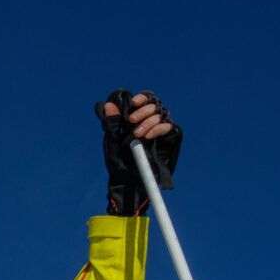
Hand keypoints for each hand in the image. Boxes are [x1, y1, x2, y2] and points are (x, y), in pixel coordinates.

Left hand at [97, 89, 181, 215]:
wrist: (128, 182)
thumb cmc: (118, 163)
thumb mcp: (113, 141)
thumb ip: (112, 123)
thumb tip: (108, 104)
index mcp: (139, 119)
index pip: (146, 100)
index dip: (142, 98)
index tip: (134, 103)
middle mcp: (152, 122)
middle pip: (156, 104)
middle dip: (144, 110)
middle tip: (132, 121)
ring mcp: (162, 131)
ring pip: (163, 114)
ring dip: (150, 120)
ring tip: (138, 134)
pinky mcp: (170, 141)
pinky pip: (171, 127)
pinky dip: (160, 128)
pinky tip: (149, 136)